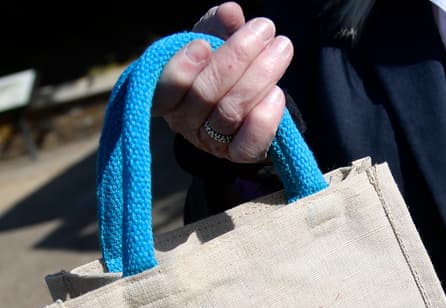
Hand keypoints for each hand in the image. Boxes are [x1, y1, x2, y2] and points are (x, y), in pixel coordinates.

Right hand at [153, 3, 292, 163]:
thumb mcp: (214, 38)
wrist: (244, 93)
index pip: (163, 91)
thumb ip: (218, 26)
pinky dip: (265, 118)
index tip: (204, 44)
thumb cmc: (220, 63)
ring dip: (260, 77)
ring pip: (230, 112)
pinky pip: (249, 144)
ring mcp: (210, 141)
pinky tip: (278, 93)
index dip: (181, 70)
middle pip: (205, 94)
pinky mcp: (237, 154)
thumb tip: (229, 12)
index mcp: (168, 93)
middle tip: (265, 28)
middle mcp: (183, 121)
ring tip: (282, 48)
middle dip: (237, 58)